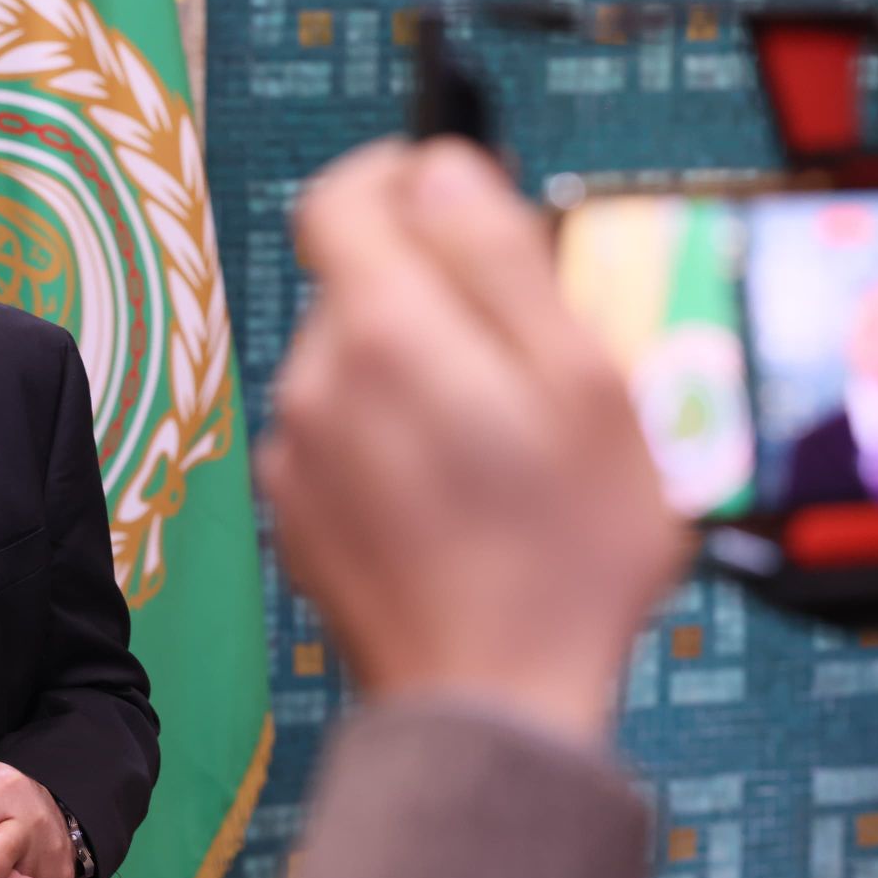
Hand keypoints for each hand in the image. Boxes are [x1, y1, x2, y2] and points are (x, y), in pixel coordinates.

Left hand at [258, 141, 684, 745]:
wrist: (491, 707)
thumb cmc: (562, 555)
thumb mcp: (581, 381)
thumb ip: (499, 256)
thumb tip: (441, 170)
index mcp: (384, 332)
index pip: (341, 197)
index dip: (398, 178)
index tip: (454, 198)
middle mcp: (315, 383)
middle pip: (361, 285)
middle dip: (437, 294)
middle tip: (525, 358)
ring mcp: (295, 454)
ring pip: (356, 364)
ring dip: (419, 373)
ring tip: (502, 449)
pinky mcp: (296, 512)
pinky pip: (343, 436)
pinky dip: (392, 441)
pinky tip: (455, 499)